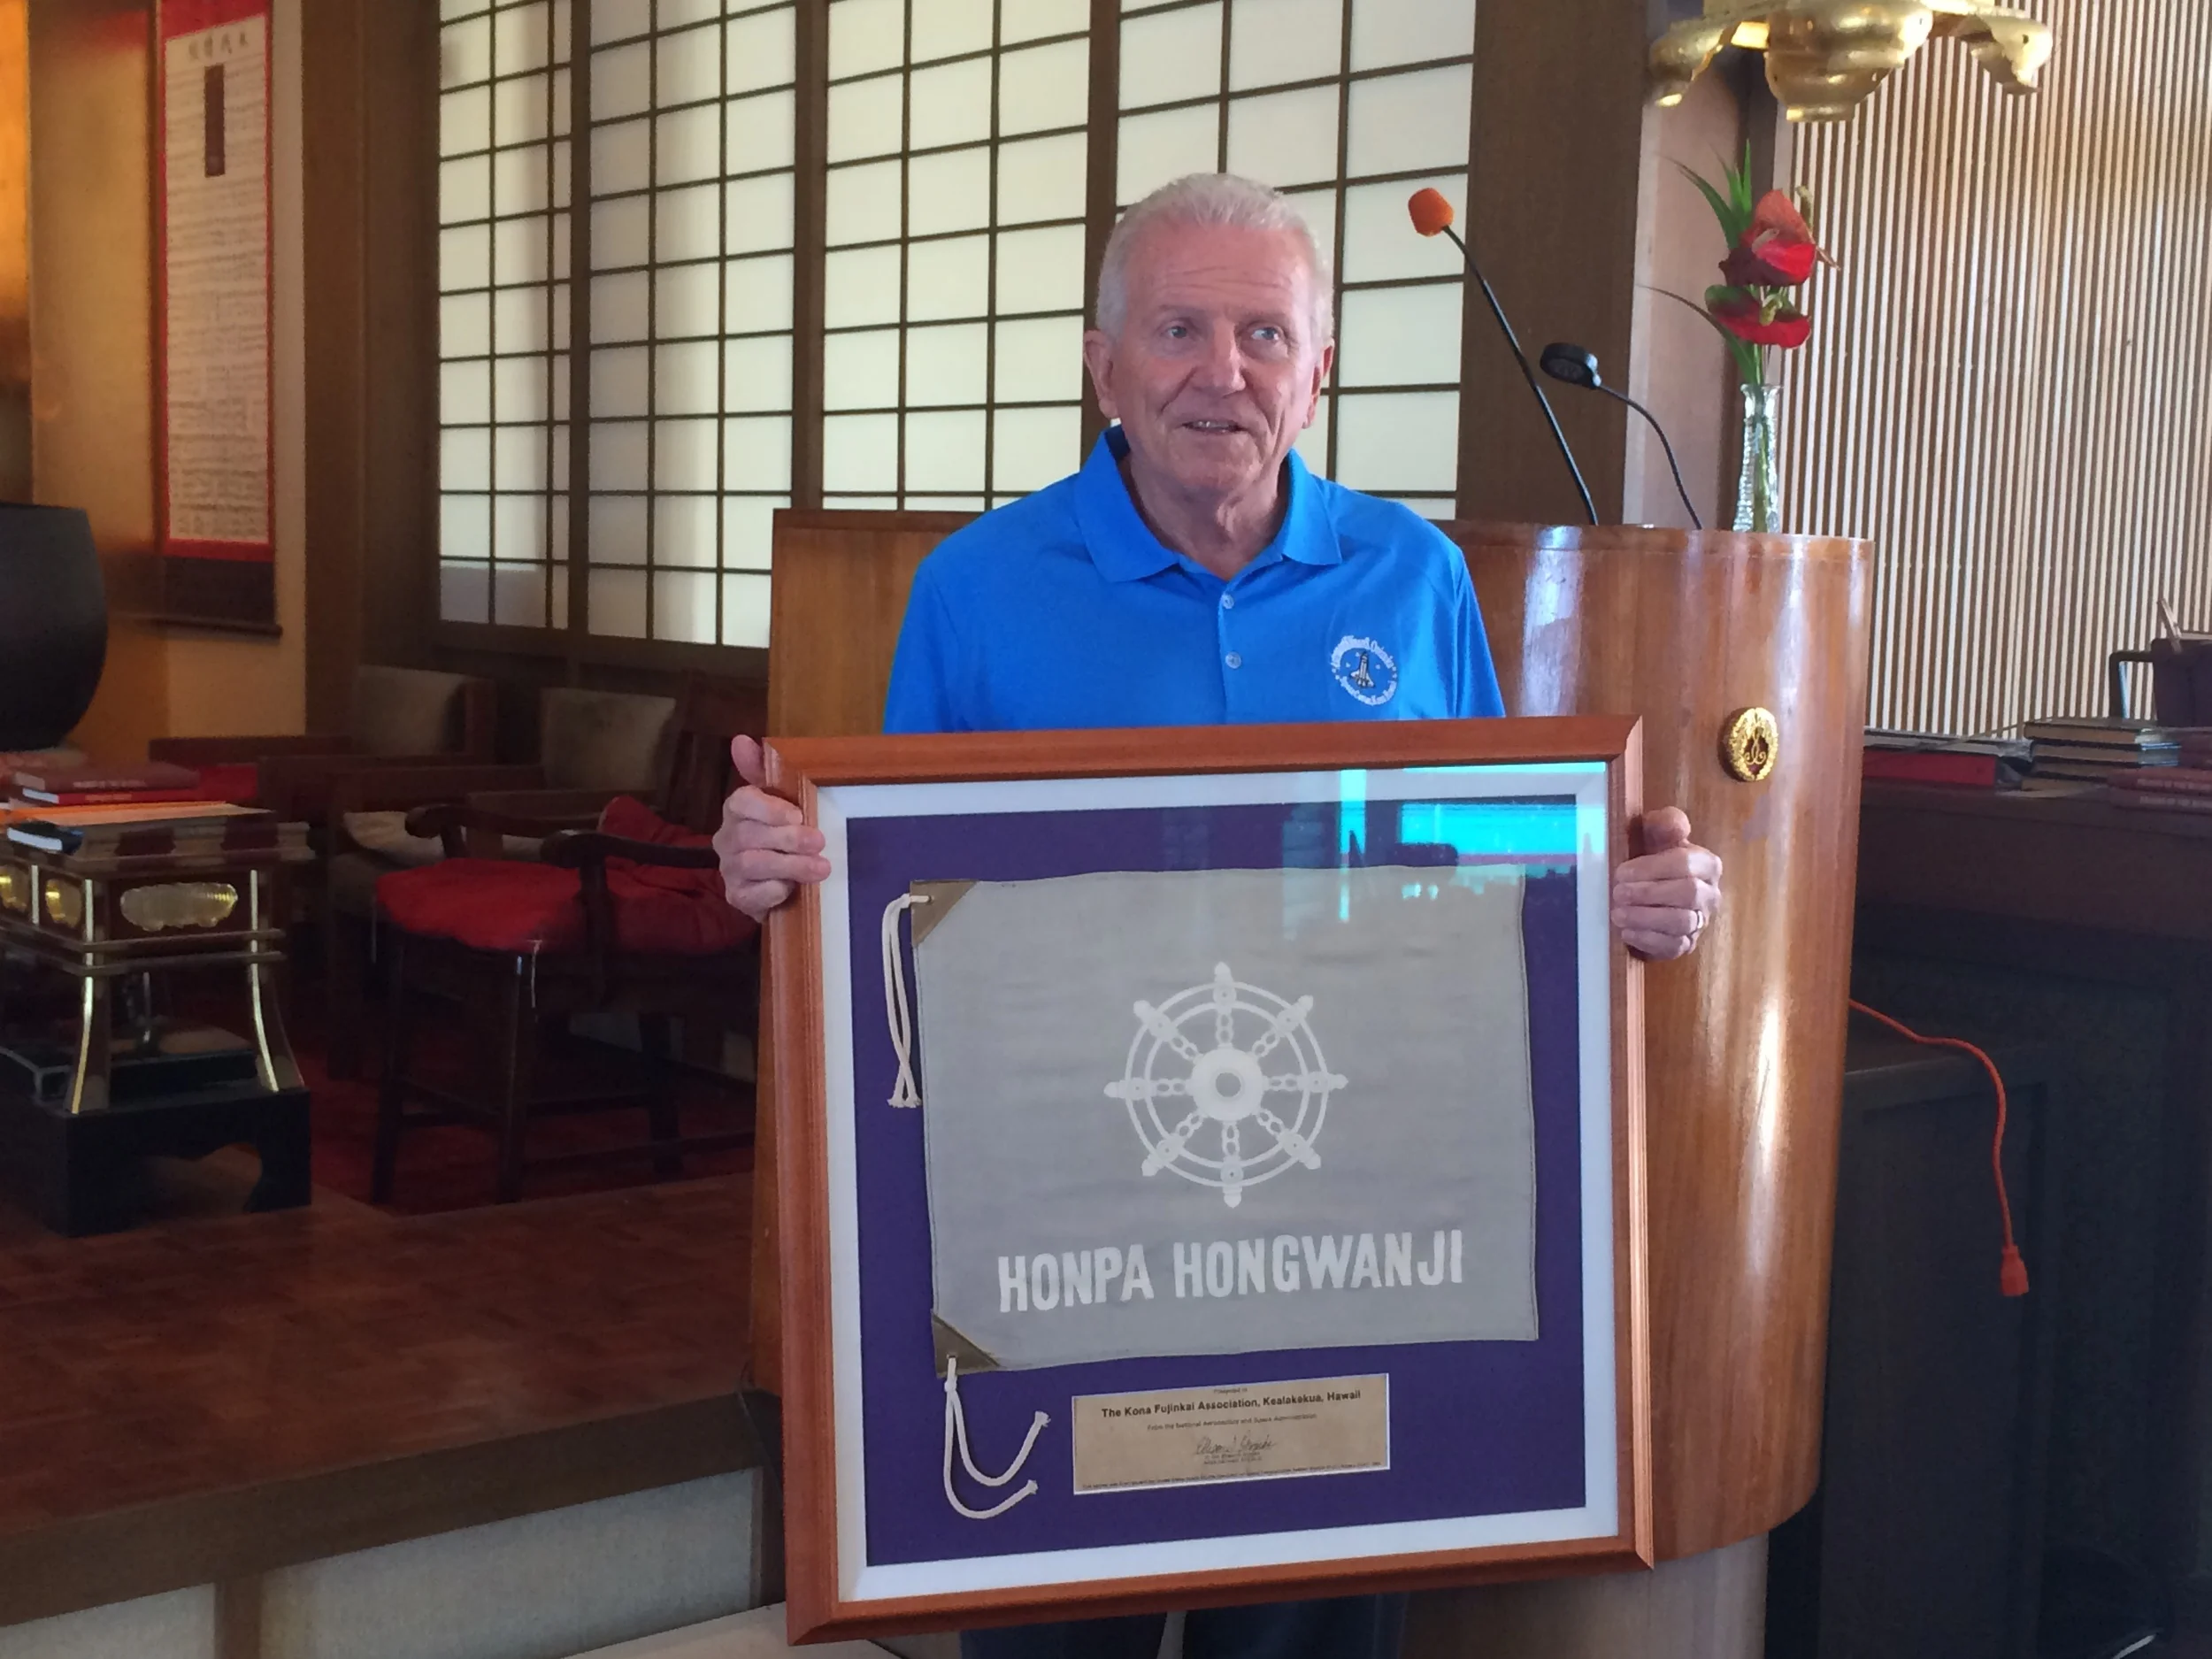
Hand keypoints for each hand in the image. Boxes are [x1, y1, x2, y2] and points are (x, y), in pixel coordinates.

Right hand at [714, 735, 832, 923]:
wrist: (777, 885)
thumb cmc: (781, 836)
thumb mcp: (781, 802)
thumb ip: (763, 771)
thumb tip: (741, 740)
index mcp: (737, 810)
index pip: (741, 801)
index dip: (769, 808)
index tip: (798, 814)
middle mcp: (727, 839)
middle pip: (749, 835)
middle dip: (788, 839)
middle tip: (819, 842)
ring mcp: (729, 870)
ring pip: (752, 864)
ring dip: (789, 866)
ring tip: (821, 867)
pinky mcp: (737, 897)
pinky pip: (751, 895)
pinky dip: (774, 891)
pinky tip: (793, 889)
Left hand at [1612, 806, 1721, 961]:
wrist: (1654, 890)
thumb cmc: (1656, 859)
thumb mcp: (1658, 836)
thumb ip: (1666, 824)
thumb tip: (1673, 825)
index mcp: (1707, 865)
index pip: (1686, 864)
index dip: (1652, 868)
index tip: (1621, 872)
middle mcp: (1710, 895)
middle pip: (1687, 894)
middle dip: (1648, 893)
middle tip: (1617, 893)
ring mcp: (1701, 922)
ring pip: (1681, 922)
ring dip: (1646, 918)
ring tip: (1617, 913)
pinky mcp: (1686, 944)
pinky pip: (1673, 946)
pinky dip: (1648, 940)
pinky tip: (1626, 932)